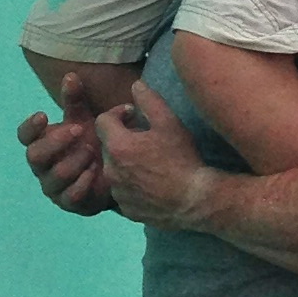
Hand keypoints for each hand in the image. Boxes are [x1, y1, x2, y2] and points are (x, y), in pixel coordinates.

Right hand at [17, 73, 115, 215]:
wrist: (112, 171)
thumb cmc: (90, 139)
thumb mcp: (84, 118)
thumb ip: (76, 100)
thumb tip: (71, 76)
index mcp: (41, 141)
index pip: (24, 136)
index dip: (30, 127)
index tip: (44, 115)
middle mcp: (42, 166)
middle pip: (34, 156)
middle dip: (55, 142)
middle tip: (78, 130)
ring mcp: (53, 186)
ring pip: (54, 177)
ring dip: (74, 161)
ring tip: (92, 150)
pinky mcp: (69, 203)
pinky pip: (71, 196)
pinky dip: (83, 182)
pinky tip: (96, 171)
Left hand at [98, 84, 214, 228]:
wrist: (195, 201)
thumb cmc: (181, 158)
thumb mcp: (169, 122)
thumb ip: (149, 100)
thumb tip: (135, 85)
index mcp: (117, 147)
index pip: (102, 121)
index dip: (117, 114)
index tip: (134, 115)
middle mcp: (111, 171)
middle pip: (108, 146)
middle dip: (122, 138)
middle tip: (145, 137)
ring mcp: (118, 194)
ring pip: (115, 170)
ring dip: (126, 162)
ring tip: (149, 161)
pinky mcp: (128, 211)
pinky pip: (123, 191)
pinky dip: (131, 184)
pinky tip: (151, 183)